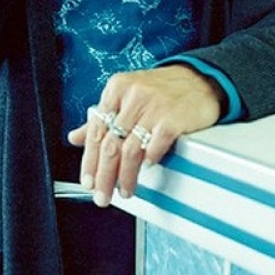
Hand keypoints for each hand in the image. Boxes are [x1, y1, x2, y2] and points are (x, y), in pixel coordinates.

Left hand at [67, 65, 223, 206]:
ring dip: (126, 176)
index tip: (87, 181)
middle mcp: (132, 95)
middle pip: (110, 143)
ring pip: (130, 149)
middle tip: (102, 195)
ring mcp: (154, 106)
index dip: (89, 160)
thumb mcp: (126, 96)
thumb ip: (101, 117)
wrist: (199, 79)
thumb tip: (75, 137)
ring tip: (125, 190)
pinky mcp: (174, 117)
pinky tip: (147, 168)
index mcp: (116, 89)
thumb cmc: (161, 89)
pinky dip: (149, 160)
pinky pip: (156, 145)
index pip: (96, 131)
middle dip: (104, 176)